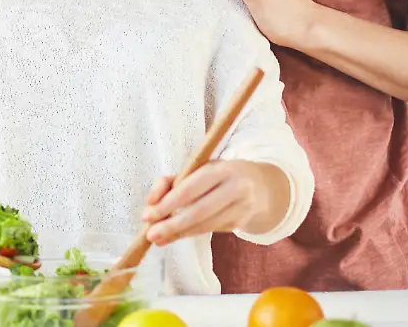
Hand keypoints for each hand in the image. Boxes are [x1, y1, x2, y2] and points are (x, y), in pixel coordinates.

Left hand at [141, 160, 272, 245]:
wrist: (260, 186)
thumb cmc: (219, 174)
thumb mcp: (198, 168)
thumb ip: (171, 181)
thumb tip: (150, 203)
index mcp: (222, 169)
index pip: (191, 188)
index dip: (168, 203)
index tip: (147, 214)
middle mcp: (235, 188)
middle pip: (199, 211)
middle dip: (172, 224)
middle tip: (151, 234)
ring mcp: (241, 207)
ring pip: (205, 224)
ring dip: (178, 233)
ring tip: (158, 238)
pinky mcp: (241, 223)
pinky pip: (210, 229)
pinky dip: (189, 233)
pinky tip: (174, 236)